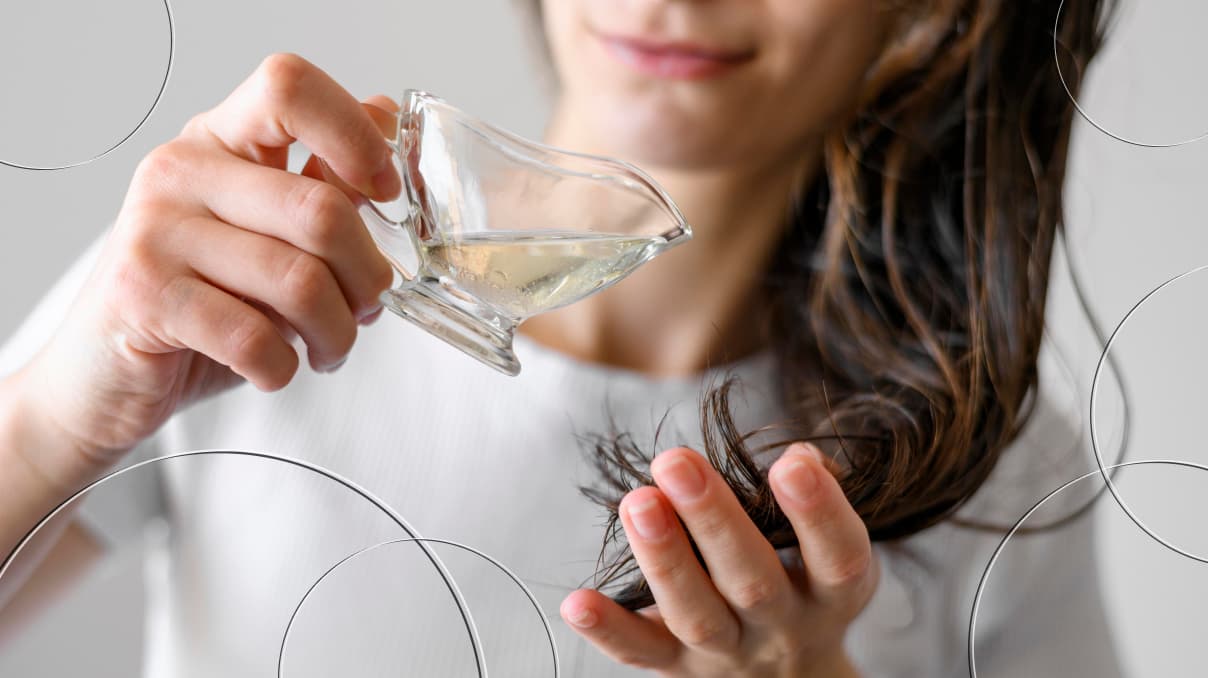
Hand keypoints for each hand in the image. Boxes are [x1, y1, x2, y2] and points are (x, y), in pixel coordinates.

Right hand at [17, 53, 397, 475]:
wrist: (103, 373)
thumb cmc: (202, 300)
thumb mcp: (268, 232)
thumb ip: (323, 178)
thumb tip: (384, 119)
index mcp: (219, 139)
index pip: (288, 87)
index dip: (355, 134)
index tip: (384, 190)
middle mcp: (181, 171)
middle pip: (321, 209)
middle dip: (368, 277)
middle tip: (365, 308)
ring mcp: (156, 231)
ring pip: (299, 281)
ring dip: (336, 333)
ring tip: (329, 348)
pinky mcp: (144, 297)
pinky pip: (255, 338)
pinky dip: (284, 367)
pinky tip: (276, 369)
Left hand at [561, 444, 876, 676]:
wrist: (789, 677)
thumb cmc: (806, 584)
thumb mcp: (834, 547)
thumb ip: (820, 495)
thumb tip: (800, 455)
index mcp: (831, 594)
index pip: (837, 558)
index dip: (818, 514)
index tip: (790, 464)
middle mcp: (782, 627)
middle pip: (751, 583)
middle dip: (712, 519)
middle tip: (675, 461)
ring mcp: (727, 653)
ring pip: (695, 616)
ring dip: (663, 558)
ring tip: (636, 501)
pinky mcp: (678, 668)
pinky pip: (641, 654)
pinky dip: (608, 630)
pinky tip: (576, 603)